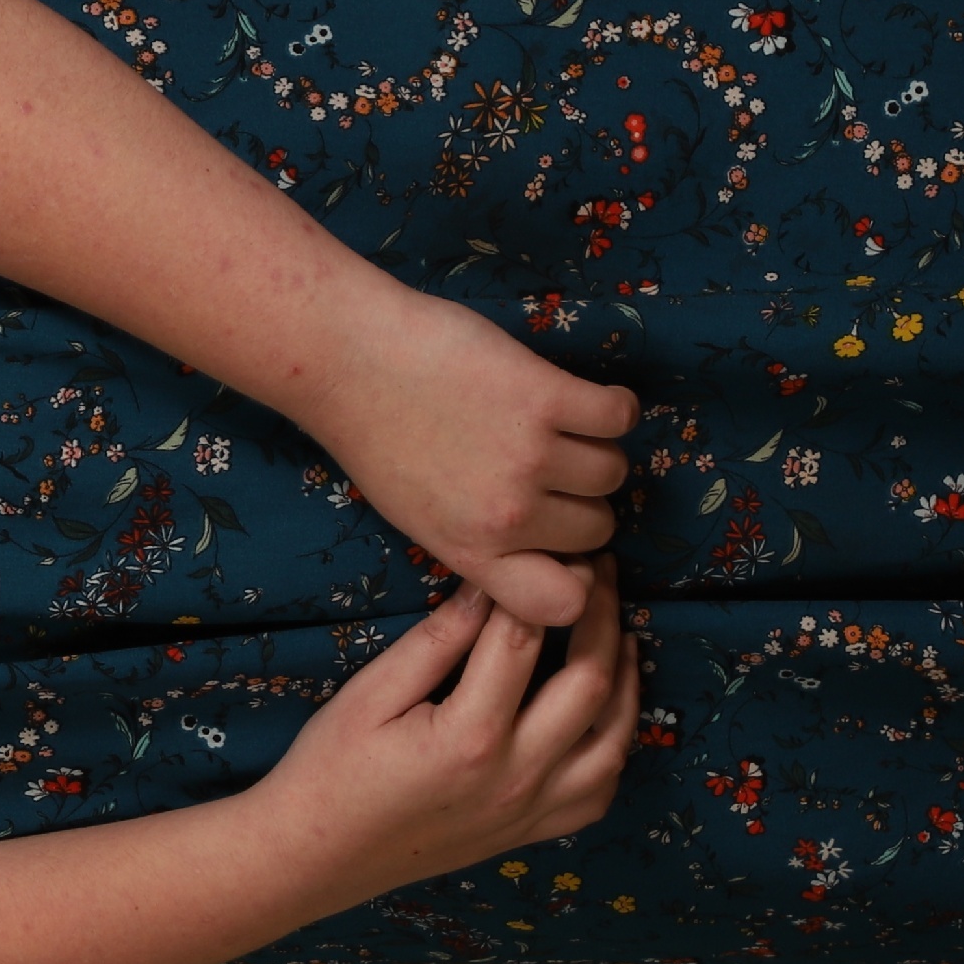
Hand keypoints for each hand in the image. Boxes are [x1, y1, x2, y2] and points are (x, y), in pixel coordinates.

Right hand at [255, 557, 639, 896]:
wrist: (316, 857)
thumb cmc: (329, 770)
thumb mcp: (369, 695)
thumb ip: (435, 642)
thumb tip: (487, 587)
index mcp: (470, 736)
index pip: (524, 641)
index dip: (543, 589)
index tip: (556, 555)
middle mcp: (517, 776)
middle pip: (589, 684)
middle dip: (602, 617)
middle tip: (600, 574)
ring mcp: (532, 811)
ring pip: (613, 740)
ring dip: (627, 681)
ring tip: (621, 635)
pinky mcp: (531, 832)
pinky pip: (599, 792)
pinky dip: (615, 747)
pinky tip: (606, 713)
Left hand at [303, 291, 638, 627]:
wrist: (343, 358)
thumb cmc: (372, 431)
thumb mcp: (415, 515)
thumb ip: (476, 539)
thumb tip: (544, 547)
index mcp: (469, 551)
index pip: (561, 605)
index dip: (575, 575)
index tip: (560, 543)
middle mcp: (505, 516)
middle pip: (597, 526)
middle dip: (578, 499)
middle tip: (545, 464)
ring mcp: (529, 457)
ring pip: (613, 471)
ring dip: (593, 447)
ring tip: (552, 424)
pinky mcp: (546, 397)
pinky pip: (620, 416)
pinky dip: (612, 405)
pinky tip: (581, 397)